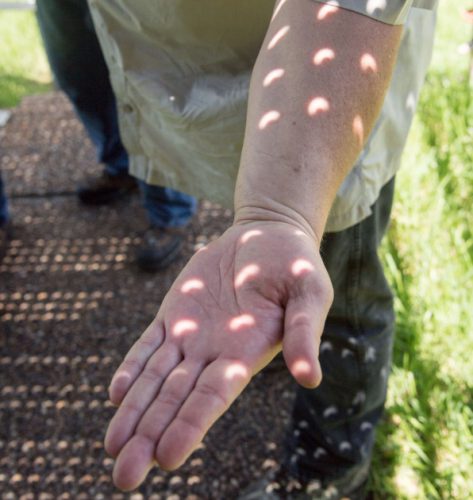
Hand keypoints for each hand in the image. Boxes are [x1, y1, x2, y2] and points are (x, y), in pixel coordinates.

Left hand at [104, 220, 332, 489]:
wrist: (268, 235)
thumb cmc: (296, 264)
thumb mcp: (310, 291)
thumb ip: (304, 332)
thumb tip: (310, 378)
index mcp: (247, 351)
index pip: (214, 395)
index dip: (191, 424)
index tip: (168, 458)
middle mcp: (216, 351)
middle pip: (178, 399)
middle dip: (150, 434)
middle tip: (124, 476)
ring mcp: (191, 333)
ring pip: (156, 378)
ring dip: (134, 410)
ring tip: (112, 447)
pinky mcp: (175, 312)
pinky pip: (148, 344)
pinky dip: (133, 367)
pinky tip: (116, 393)